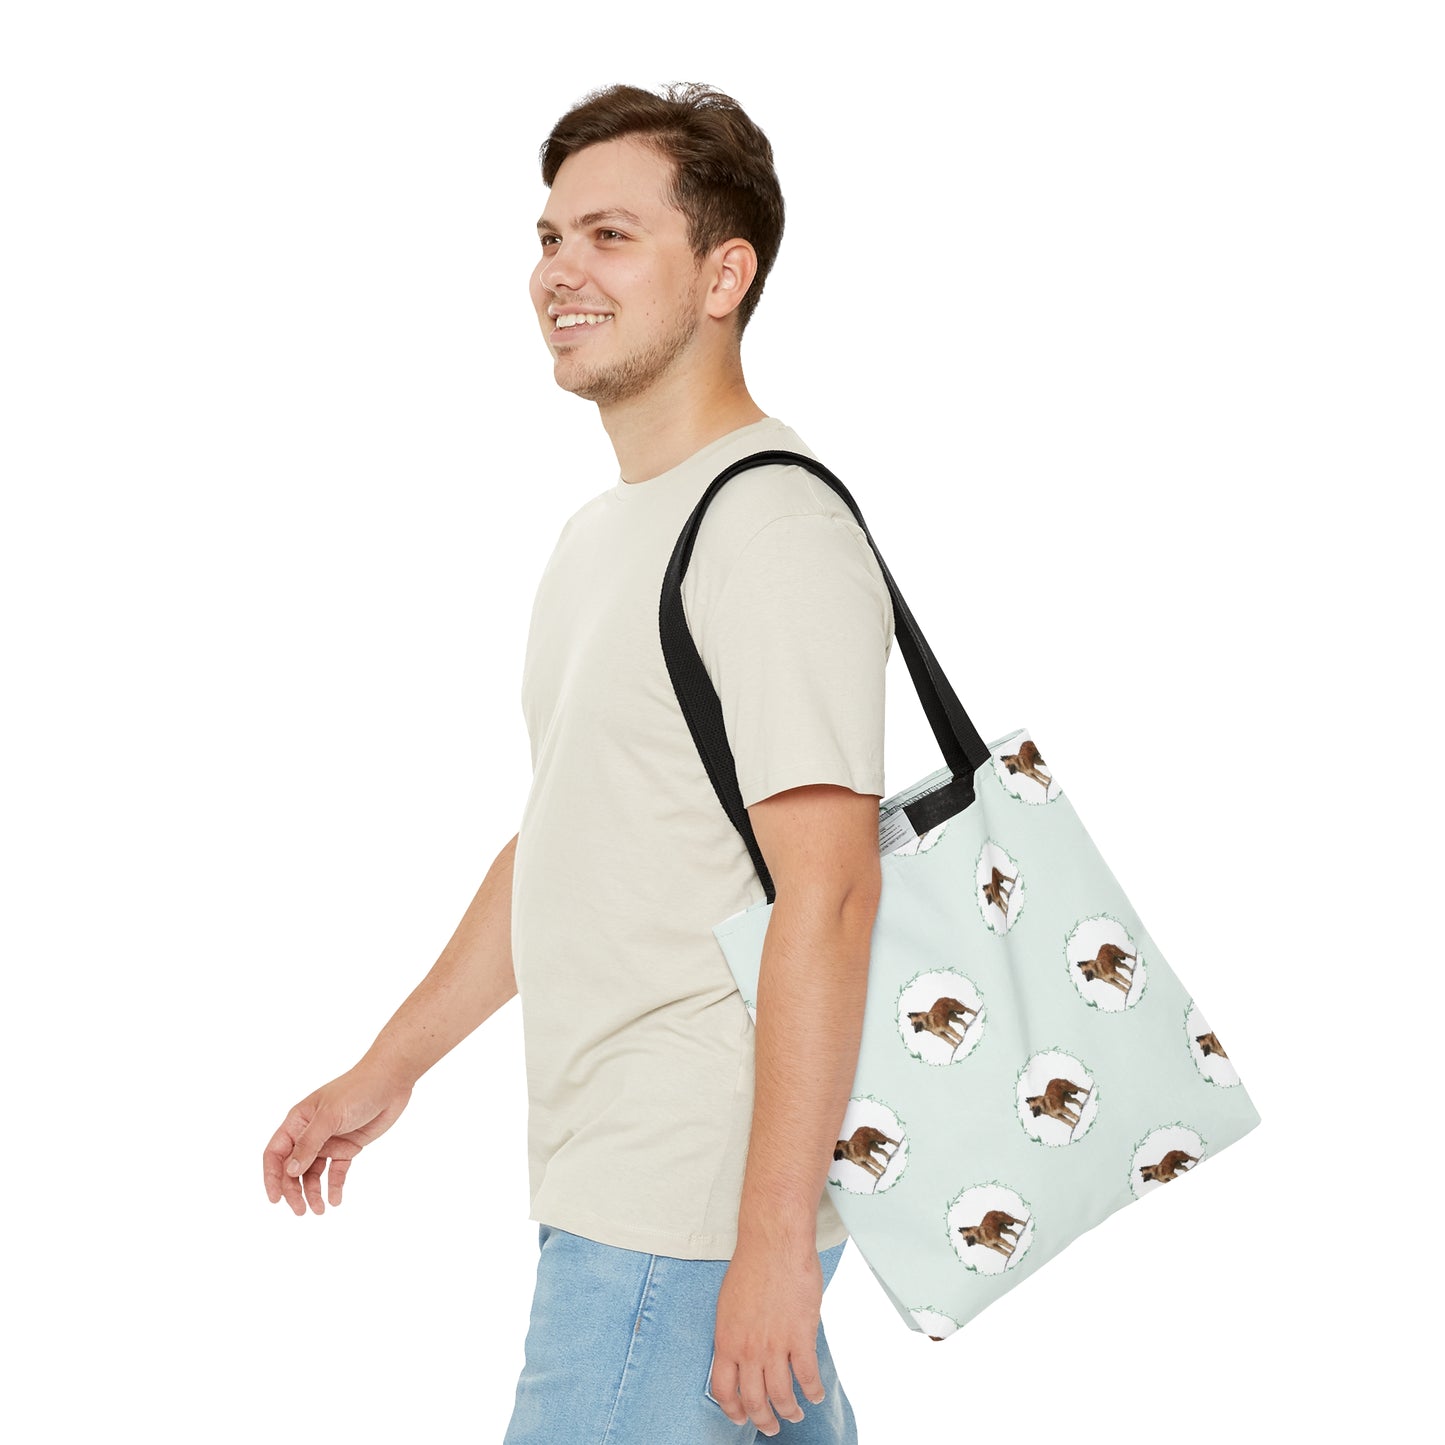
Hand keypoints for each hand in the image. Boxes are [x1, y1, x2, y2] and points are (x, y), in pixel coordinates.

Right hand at [262, 1063, 411, 1214]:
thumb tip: (289, 1171)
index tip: (275, 1200)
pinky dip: (334, 1186)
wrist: (391, 1081)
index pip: (276, 1153)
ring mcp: (329, 1141)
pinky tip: (335, 1200)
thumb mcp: (329, 1116)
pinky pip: (336, 1172)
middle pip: (293, 1168)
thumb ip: (309, 1144)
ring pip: (314, 1173)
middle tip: (301, 1211)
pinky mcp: (348, 1147)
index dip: (272, 1177)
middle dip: (294, 1191)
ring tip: (320, 1210)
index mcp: (298, 1121)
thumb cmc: (357, 1090)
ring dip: (313, 1192)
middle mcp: (310, 1133)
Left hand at [709, 1240, 825, 1436]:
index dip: (733, 1410)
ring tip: (795, 1414)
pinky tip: (815, 1394)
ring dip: (789, 1411)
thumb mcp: (729, 1304)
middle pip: (754, 1400)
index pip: (724, 1391)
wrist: (774, 1244)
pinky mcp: (800, 1337)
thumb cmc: (751, 1266)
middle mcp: (748, 1349)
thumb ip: (734, 1334)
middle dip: (763, 1420)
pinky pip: (807, 1376)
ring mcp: (774, 1346)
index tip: (741, 1416)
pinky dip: (813, 1391)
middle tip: (771, 1426)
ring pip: (782, 1396)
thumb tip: (741, 1354)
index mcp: (726, 1340)